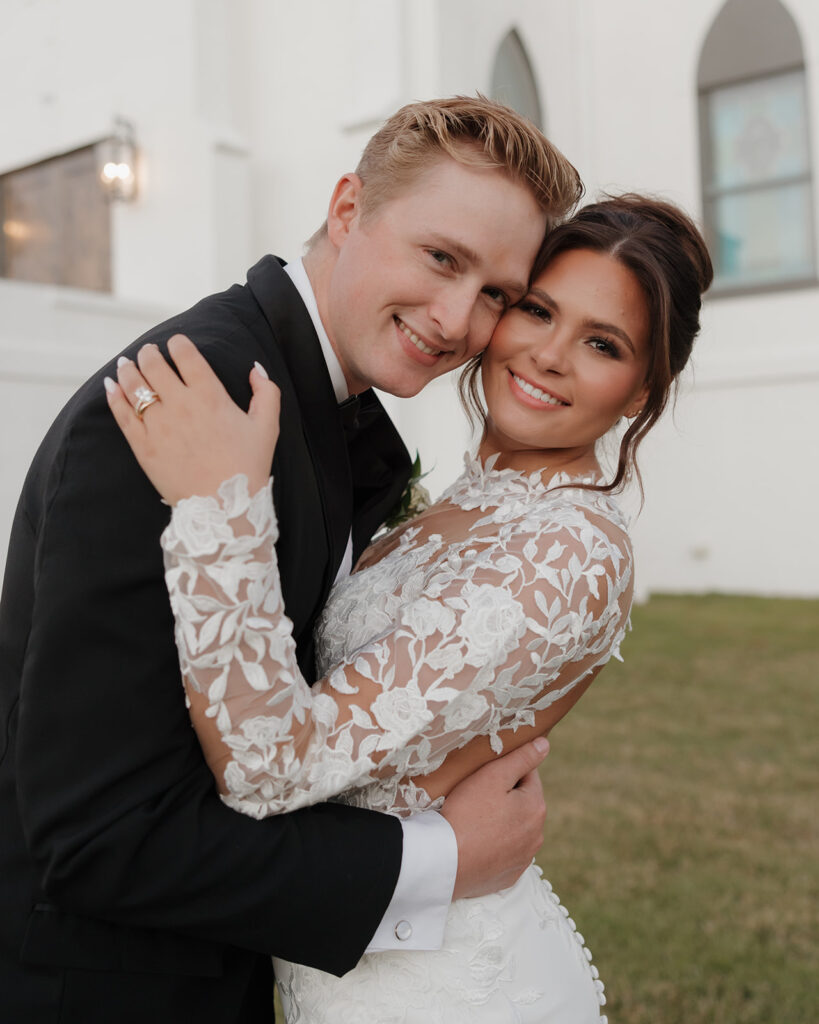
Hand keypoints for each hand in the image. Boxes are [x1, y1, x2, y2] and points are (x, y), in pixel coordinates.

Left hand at [105, 334, 279, 504]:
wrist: (223, 507)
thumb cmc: (248, 467)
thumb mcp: (267, 427)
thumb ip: (266, 393)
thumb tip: (255, 369)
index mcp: (210, 396)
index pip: (187, 356)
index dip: (178, 343)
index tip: (176, 343)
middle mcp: (181, 405)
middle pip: (154, 365)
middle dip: (150, 353)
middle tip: (149, 352)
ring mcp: (159, 425)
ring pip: (134, 386)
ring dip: (128, 369)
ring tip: (126, 364)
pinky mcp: (143, 446)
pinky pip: (123, 414)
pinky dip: (114, 397)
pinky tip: (111, 387)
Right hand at [441, 737, 548, 899]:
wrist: (444, 863)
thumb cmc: (467, 813)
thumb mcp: (492, 776)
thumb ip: (522, 758)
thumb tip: (544, 744)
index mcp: (536, 807)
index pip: (529, 775)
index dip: (506, 770)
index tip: (484, 773)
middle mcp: (537, 835)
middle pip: (523, 803)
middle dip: (505, 796)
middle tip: (476, 795)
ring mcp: (523, 859)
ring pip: (516, 829)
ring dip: (502, 821)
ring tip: (474, 819)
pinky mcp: (508, 876)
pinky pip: (505, 852)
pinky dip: (495, 845)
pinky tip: (476, 842)